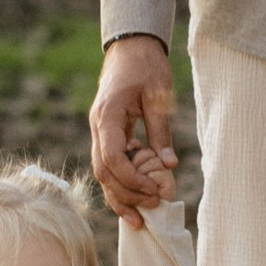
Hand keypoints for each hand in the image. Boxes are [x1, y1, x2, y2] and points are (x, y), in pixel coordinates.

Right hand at [90, 31, 177, 227]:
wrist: (130, 46)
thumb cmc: (146, 66)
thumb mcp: (159, 96)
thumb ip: (161, 131)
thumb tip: (169, 166)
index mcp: (107, 115)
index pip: (111, 157)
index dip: (130, 179)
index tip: (153, 190)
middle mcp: (97, 126)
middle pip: (103, 170)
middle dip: (125, 193)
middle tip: (152, 207)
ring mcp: (98, 130)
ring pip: (102, 172)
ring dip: (119, 195)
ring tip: (139, 219)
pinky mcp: (106, 133)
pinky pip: (108, 164)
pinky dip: (119, 183)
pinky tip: (134, 200)